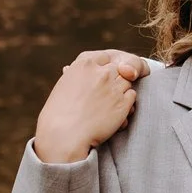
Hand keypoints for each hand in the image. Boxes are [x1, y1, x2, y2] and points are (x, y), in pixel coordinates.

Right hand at [33, 50, 148, 162]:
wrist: (64, 135)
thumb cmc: (58, 114)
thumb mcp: (64, 86)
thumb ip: (76, 76)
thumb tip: (70, 69)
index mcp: (84, 64)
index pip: (106, 57)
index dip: (107, 67)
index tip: (102, 77)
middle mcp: (101, 73)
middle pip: (119, 69)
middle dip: (115, 80)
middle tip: (105, 95)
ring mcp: (114, 87)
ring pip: (128, 83)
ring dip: (121, 92)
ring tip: (108, 106)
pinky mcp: (123, 103)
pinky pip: (132, 96)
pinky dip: (127, 104)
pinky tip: (114, 114)